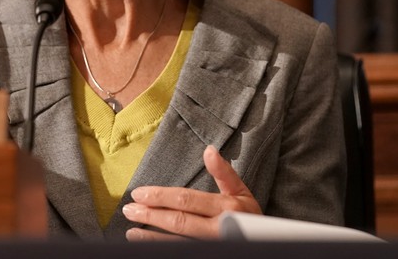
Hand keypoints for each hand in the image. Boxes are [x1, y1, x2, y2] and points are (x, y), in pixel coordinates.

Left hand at [122, 145, 261, 240]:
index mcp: (226, 208)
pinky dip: (163, 247)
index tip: (138, 193)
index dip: (160, 197)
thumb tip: (209, 150)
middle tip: (129, 210)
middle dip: (150, 216)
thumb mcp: (240, 191)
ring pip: (177, 242)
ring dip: (151, 238)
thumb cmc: (248, 215)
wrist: (268, 242)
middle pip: (178, 221)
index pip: (186, 200)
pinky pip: (182, 251)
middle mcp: (219, 229)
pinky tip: (148, 245)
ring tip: (131, 231)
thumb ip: (224, 172)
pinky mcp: (209, 254)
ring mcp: (213, 244)